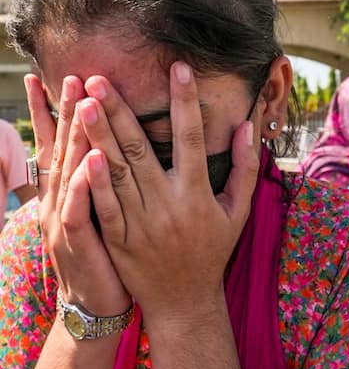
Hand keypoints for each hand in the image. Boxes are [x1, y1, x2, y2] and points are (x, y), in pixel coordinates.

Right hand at [25, 74, 130, 317]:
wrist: (97, 300)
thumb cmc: (107, 251)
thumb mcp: (101, 210)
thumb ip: (107, 175)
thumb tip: (109, 143)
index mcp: (72, 189)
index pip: (63, 142)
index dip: (58, 111)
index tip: (61, 76)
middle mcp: (64, 199)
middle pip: (65, 148)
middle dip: (68, 111)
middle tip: (72, 76)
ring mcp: (67, 219)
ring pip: (70, 172)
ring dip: (76, 138)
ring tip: (83, 103)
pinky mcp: (79, 241)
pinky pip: (81, 210)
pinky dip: (84, 185)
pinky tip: (92, 161)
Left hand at [75, 62, 259, 323]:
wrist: (183, 299)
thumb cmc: (213, 249)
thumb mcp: (238, 210)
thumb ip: (246, 166)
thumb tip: (247, 124)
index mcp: (198, 195)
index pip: (192, 138)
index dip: (185, 102)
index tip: (178, 68)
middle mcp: (167, 206)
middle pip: (140, 150)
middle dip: (120, 111)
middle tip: (101, 79)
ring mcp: (139, 223)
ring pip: (116, 172)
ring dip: (97, 135)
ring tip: (83, 102)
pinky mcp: (116, 238)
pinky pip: (102, 204)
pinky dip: (92, 179)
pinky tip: (81, 152)